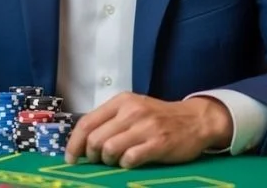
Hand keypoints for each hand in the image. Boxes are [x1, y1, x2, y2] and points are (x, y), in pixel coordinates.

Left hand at [65, 92, 232, 167]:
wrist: (195, 119)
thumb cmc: (159, 117)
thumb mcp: (133, 109)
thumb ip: (110, 121)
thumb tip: (83, 142)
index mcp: (121, 101)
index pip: (87, 122)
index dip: (74, 143)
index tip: (70, 158)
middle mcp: (131, 111)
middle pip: (95, 138)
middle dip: (91, 155)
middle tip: (98, 161)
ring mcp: (145, 127)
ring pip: (109, 149)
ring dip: (108, 161)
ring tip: (115, 161)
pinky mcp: (158, 143)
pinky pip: (130, 158)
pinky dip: (125, 165)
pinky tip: (130, 163)